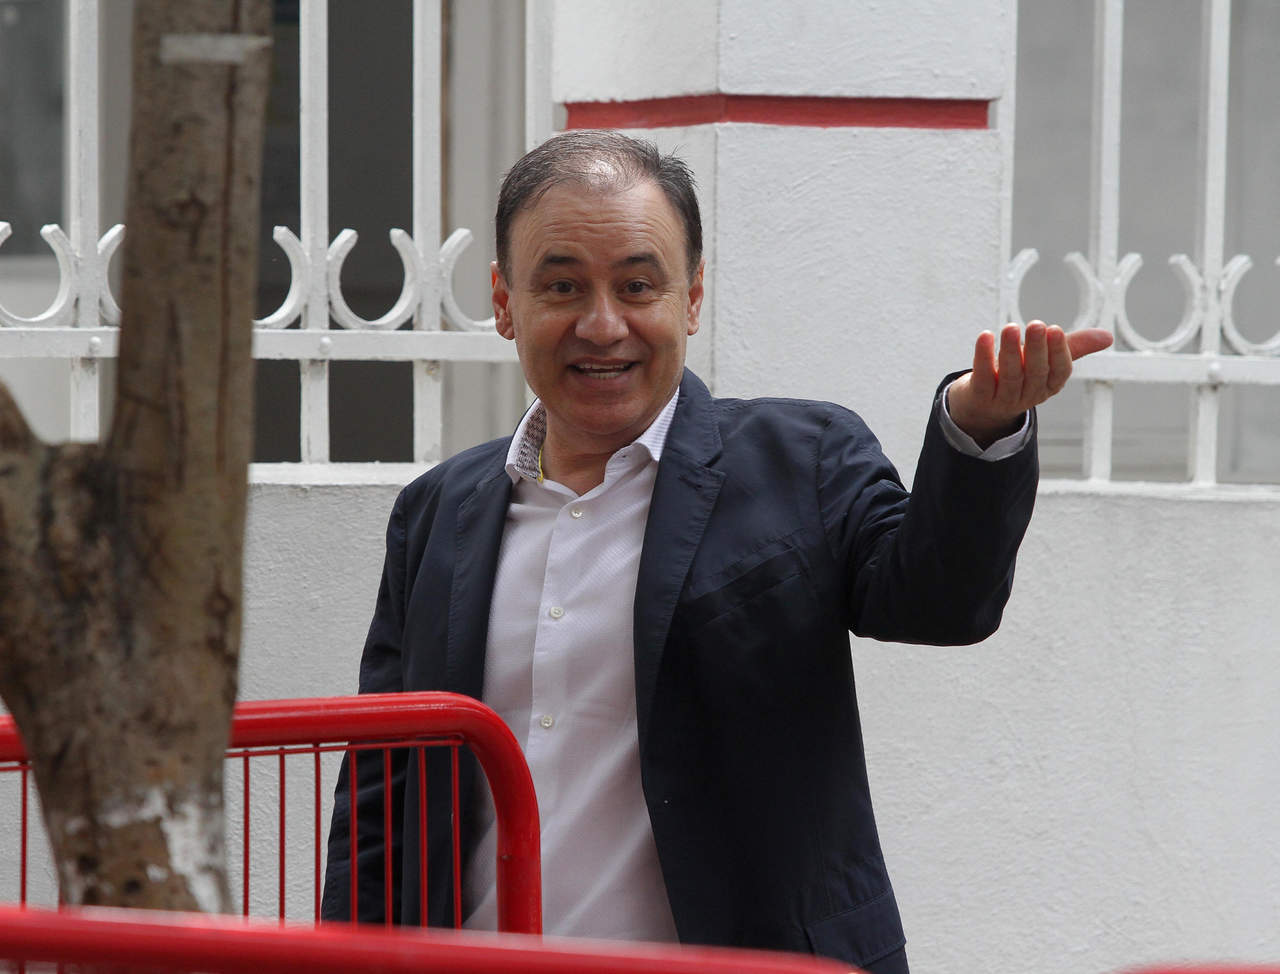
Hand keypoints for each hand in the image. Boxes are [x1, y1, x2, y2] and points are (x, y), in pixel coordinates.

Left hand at [947, 321, 1112, 447]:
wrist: (982, 404)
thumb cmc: (1020, 374)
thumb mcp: (1047, 361)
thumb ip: (1074, 347)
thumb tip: (1108, 337)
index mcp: (1049, 385)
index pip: (1059, 371)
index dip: (1058, 352)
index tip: (1055, 330)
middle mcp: (1029, 394)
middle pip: (1035, 373)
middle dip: (1037, 349)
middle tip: (1036, 324)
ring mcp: (1004, 399)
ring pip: (1010, 376)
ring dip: (1010, 351)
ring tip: (1010, 328)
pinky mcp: (980, 397)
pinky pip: (983, 378)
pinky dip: (984, 357)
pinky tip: (985, 337)